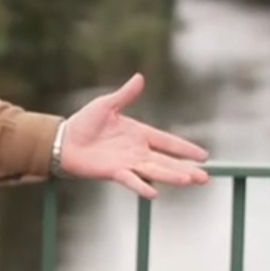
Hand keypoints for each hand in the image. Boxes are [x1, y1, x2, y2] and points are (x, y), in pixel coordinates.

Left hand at [59, 73, 209, 198]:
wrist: (63, 139)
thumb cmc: (84, 122)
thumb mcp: (107, 105)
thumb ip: (125, 95)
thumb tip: (140, 77)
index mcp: (138, 133)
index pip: (167, 141)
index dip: (185, 148)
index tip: (204, 156)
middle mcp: (137, 151)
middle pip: (167, 161)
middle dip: (186, 169)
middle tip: (206, 177)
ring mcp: (127, 163)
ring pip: (155, 171)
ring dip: (172, 176)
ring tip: (190, 181)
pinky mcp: (114, 172)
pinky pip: (131, 180)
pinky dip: (141, 186)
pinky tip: (155, 194)